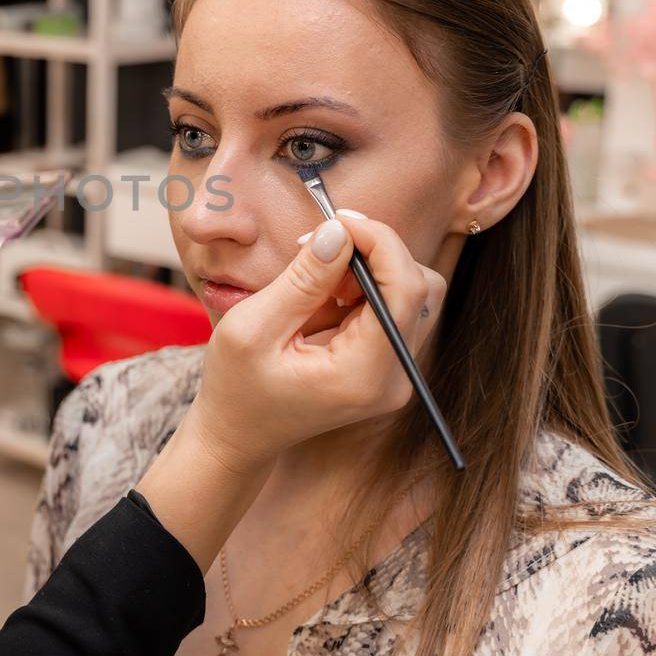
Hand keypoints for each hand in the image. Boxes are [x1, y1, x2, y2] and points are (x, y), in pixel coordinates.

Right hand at [191, 213, 446, 475]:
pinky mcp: (386, 367)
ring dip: (370, 269)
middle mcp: (393, 380)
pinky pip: (393, 309)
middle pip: (419, 289)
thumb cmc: (235, 387)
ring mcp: (394, 376)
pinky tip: (323, 297)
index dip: (380, 242)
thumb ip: (302, 279)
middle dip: (375, 253)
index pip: (406, 291)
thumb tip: (339, 231)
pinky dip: (363, 288)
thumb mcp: (252, 327)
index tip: (339, 220)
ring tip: (317, 278)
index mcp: (364, 375)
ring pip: (411, 294)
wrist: (237, 435)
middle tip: (320, 246)